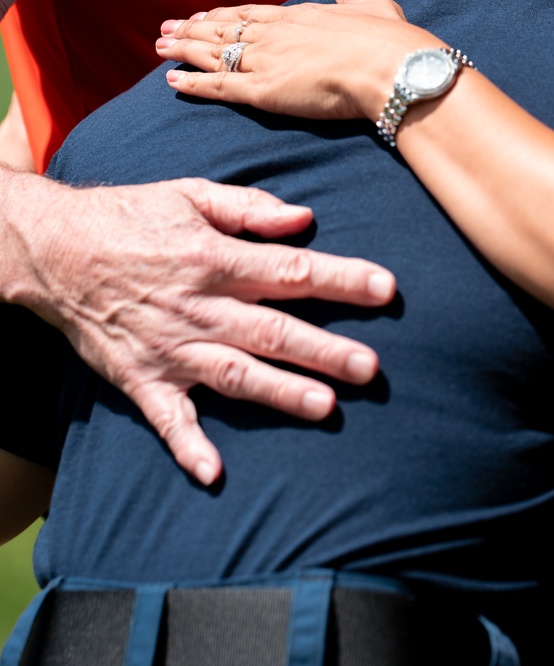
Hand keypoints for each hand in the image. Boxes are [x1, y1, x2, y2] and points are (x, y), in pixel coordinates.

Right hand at [1, 169, 395, 484]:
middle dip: (325, 350)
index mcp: (216, 258)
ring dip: (281, 393)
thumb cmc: (131, 216)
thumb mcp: (190, 193)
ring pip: (235, 375)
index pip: (291, 271)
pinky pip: (167, 418)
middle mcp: (199, 307)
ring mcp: (170, 348)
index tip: (387, 288)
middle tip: (372, 368)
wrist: (54, 249)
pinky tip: (214, 472)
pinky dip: (188, 446)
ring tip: (326, 407)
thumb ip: (250, 207)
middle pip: (273, 331)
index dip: (342, 279)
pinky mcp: (141, 379)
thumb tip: (304, 219)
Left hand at [156, 0, 434, 119]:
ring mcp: (266, 60)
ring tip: (159, 48)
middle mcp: (276, 34)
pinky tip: (170, 80)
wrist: (389, 66)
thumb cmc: (390, 41)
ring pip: (213, 53)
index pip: (250, 14)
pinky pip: (218, 86)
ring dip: (183, 50)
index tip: (202, 14)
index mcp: (300, 16)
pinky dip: (191, 83)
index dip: (223, 14)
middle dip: (192, 28)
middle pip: (223, 28)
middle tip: (166, 27)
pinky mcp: (263, 90)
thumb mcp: (375, 8)